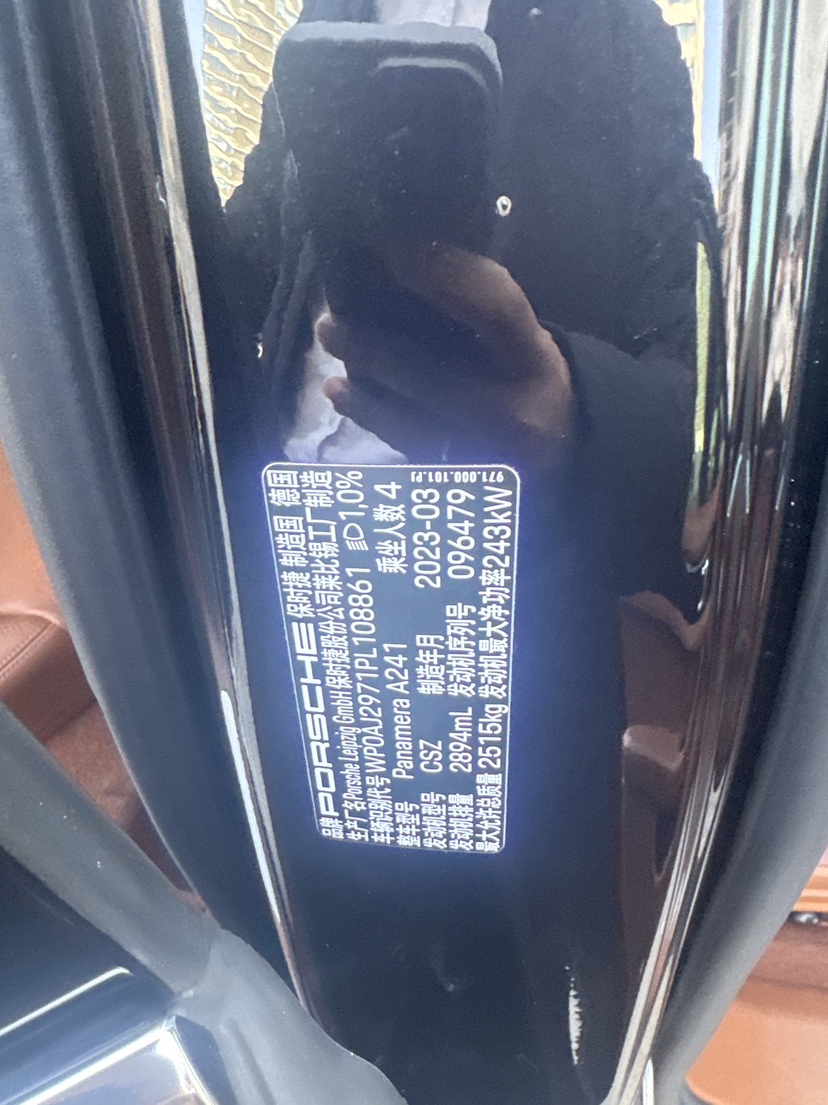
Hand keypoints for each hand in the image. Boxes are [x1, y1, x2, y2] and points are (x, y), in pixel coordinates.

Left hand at [317, 245, 573, 471]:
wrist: (563, 454)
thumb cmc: (528, 379)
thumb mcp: (523, 341)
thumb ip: (475, 313)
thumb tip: (392, 268)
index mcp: (535, 360)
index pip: (493, 307)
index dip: (441, 273)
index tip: (388, 248)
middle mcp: (515, 411)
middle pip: (432, 373)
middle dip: (372, 346)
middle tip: (329, 320)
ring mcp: (484, 456)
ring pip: (408, 419)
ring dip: (360, 381)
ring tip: (330, 343)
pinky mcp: (460, 483)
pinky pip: (404, 447)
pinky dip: (368, 415)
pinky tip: (341, 393)